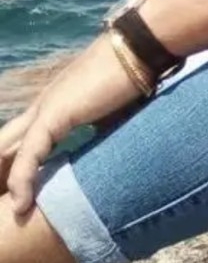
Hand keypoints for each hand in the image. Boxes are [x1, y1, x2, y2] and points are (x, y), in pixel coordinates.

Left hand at [0, 34, 148, 220]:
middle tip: (5, 207)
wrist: (139, 49)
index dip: (14, 169)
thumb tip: (102, 161)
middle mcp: (41, 107)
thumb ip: (96, 137)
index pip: (21, 142)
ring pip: (7, 151)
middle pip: (4, 145)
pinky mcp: (54, 114)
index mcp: (53, 107)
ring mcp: (44, 108)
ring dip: (5, 182)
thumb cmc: (134, 80)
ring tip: (10, 213)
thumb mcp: (110, 117)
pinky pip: (29, 153)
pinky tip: (20, 204)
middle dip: (2, 175)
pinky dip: (22, 180)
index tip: (17, 196)